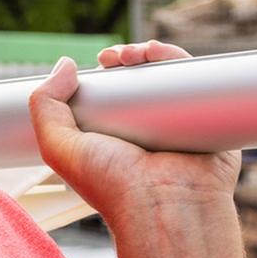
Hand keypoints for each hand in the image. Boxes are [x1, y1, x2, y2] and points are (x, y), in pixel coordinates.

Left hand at [28, 42, 241, 225]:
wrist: (164, 206)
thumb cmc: (112, 184)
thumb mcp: (59, 146)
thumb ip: (45, 106)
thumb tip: (64, 64)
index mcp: (114, 138)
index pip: (112, 95)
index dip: (108, 72)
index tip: (103, 61)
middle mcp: (147, 132)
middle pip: (142, 82)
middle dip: (132, 60)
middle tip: (122, 56)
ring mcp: (180, 128)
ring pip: (172, 80)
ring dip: (158, 57)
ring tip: (145, 51)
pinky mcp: (211, 125)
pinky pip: (205, 88)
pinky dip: (190, 66)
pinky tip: (173, 56)